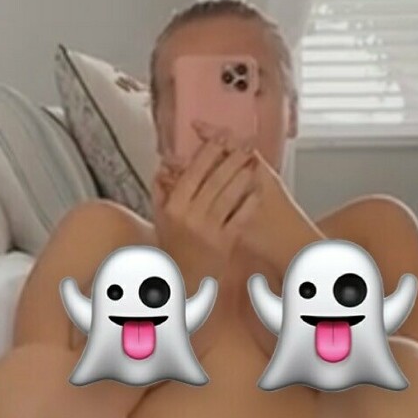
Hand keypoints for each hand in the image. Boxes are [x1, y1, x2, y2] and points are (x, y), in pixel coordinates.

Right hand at [153, 126, 260, 284]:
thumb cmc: (172, 245)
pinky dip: (249, 202)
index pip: (193, 172)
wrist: (182, 280)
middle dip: (231, 159)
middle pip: (215, 180)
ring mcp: (209, 230)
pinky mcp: (225, 243)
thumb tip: (164, 163)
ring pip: (229, 195)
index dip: (209, 152)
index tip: (220, 137)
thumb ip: (162, 189)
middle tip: (244, 144)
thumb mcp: (160, 217)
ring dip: (243, 176)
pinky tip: (257, 191)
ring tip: (252, 162)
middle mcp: (190, 216)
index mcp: (174, 206)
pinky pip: (240, 217)